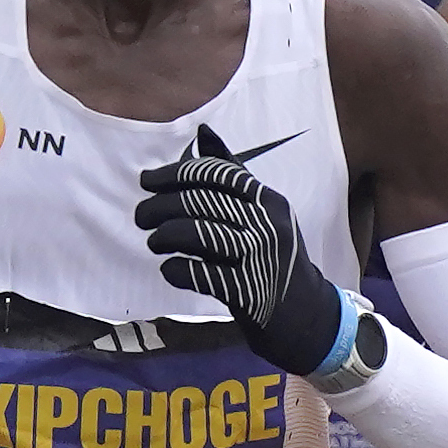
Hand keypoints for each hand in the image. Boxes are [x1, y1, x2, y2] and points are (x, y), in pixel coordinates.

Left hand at [134, 124, 341, 374]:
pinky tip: (168, 269)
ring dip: (164, 236)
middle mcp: (267, 223)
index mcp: (268, 199)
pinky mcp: (248, 293)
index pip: (214, 174)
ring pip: (198, 235)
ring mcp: (259, 258)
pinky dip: (177, 270)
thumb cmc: (276, 256)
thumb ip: (233, 173)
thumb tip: (203, 131)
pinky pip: (201, 274)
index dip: (174, 174)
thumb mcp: (263, 210)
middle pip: (200, 203)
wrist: (307, 316)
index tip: (146, 181)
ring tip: (153, 242)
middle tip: (140, 216)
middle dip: (159, 206)